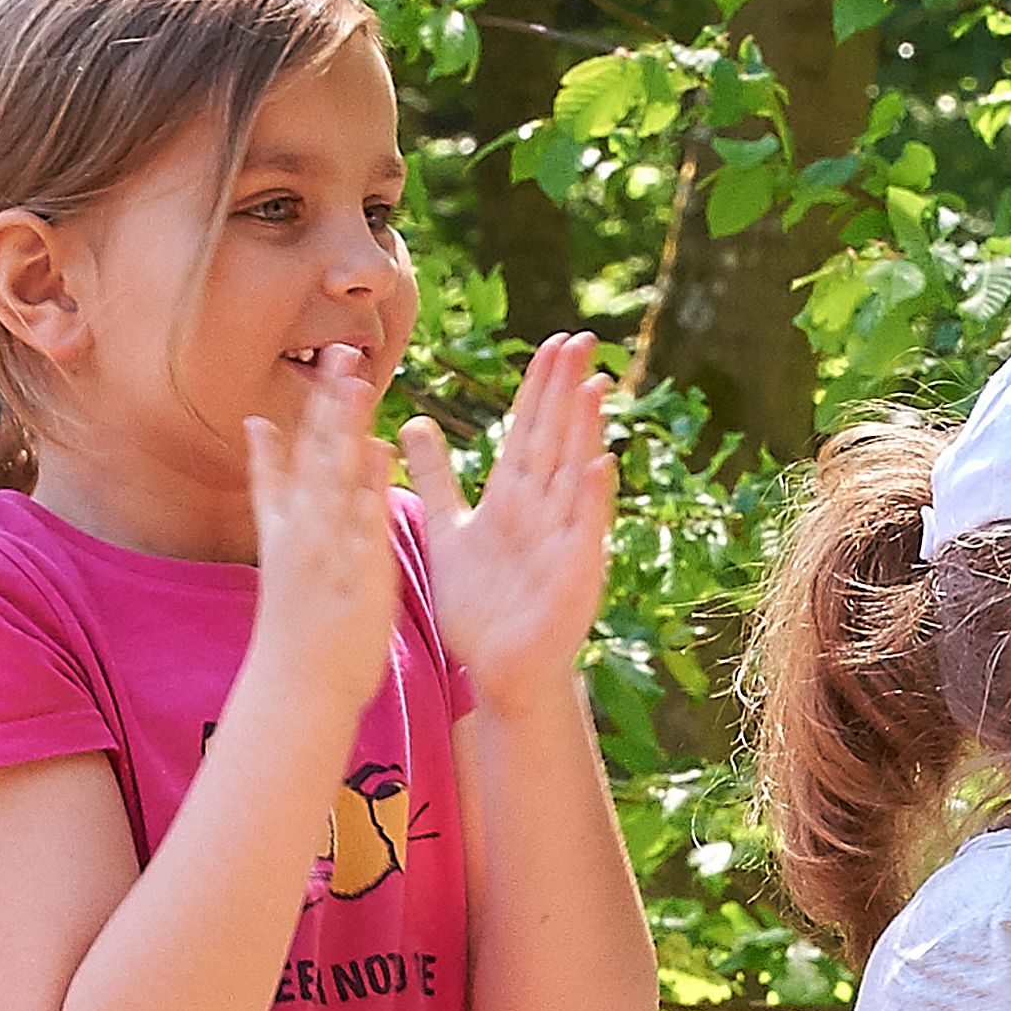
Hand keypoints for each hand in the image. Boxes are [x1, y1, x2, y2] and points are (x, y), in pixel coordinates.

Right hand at [237, 346, 408, 733]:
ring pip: (333, 477)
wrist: (296, 692)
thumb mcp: (277, 553)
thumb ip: (273, 491)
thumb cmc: (295, 631)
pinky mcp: (351, 573)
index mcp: (284, 527)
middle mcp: (299, 532)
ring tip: (355, 380)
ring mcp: (323, 550)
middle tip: (341, 349)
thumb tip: (260, 433)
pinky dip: (368, 483)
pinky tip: (379, 448)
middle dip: (327, 401)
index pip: (295, 456)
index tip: (328, 361)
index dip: (312, 407)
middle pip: (313, 454)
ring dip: (344, 428)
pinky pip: (362, 520)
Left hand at [409, 334, 618, 694]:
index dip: (539, 389)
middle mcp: (540, 512)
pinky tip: (598, 463)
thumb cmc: (479, 607)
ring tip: (596, 384)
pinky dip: (590, 499)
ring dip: (585, 431)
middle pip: (553, 440)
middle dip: (566, 391)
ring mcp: (560, 541)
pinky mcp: (571, 577)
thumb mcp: (447, 530)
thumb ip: (433, 478)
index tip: (552, 343)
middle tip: (582, 340)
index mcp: (511, 499)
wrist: (497, 671)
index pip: (527, 431)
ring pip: (571, 475)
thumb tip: (412, 422)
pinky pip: (581, 532)